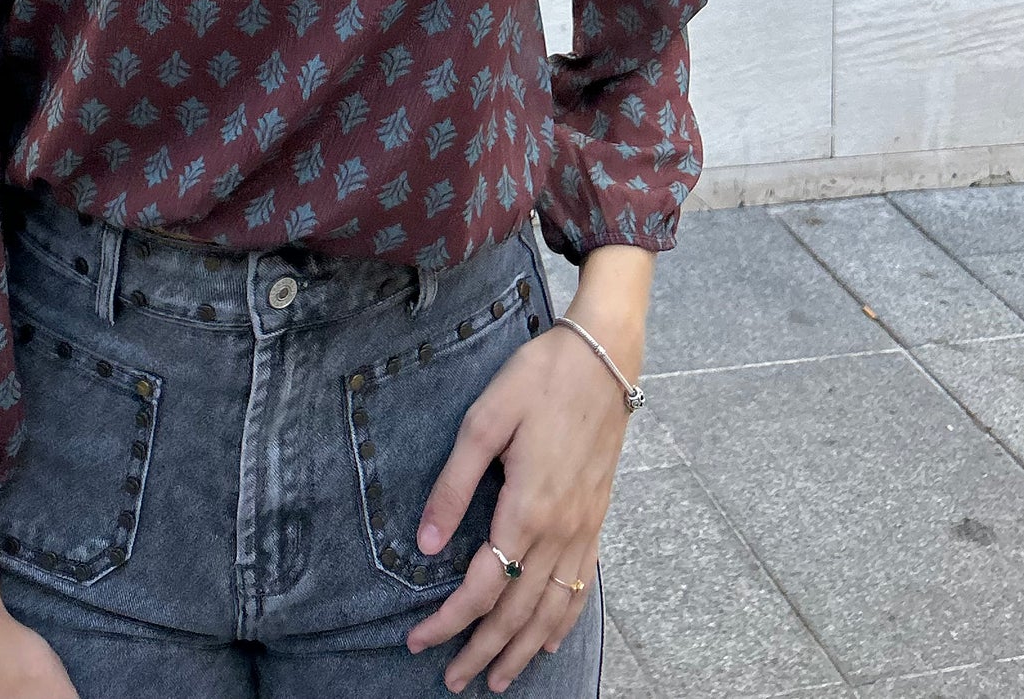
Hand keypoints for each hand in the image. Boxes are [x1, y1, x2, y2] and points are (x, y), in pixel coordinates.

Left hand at [404, 324, 630, 693]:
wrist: (604, 356)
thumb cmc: (539, 377)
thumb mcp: (484, 418)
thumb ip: (454, 484)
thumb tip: (426, 542)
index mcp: (526, 507)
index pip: (482, 586)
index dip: (449, 622)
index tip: (418, 641)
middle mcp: (559, 529)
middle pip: (517, 611)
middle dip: (483, 651)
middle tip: (452, 680)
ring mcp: (584, 527)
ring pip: (553, 610)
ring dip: (523, 649)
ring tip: (498, 678)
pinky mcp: (597, 518)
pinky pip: (582, 587)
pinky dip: (564, 622)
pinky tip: (550, 640)